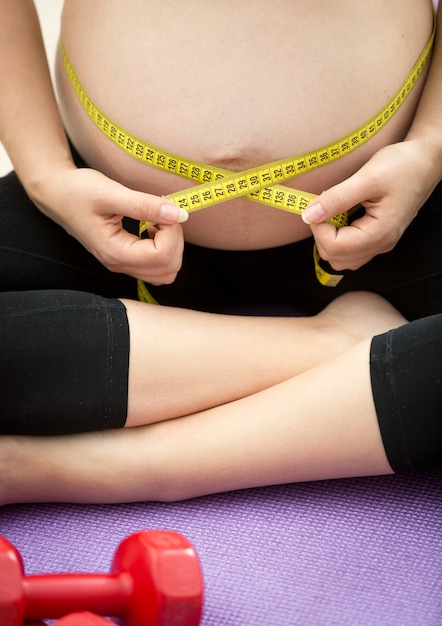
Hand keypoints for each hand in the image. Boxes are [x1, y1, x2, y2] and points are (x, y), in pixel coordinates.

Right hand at [35, 166, 188, 284]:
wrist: (56, 194)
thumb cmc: (78, 191)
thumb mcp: (112, 193)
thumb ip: (145, 205)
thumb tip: (179, 214)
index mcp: (115, 252)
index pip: (162, 256)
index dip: (172, 232)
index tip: (164, 207)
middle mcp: (119, 264)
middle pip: (168, 268)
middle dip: (175, 239)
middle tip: (162, 214)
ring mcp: (122, 265)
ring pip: (166, 271)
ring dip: (171, 246)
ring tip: (157, 221)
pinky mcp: (126, 259)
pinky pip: (157, 266)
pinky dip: (164, 249)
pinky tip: (153, 228)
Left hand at [301, 140, 438, 270]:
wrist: (425, 161)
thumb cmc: (402, 166)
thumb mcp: (367, 178)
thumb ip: (336, 198)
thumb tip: (309, 215)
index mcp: (379, 234)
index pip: (334, 247)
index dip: (318, 228)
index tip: (316, 205)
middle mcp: (381, 244)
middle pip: (335, 258)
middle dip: (321, 234)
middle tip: (324, 208)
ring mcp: (380, 243)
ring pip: (341, 259)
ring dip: (329, 239)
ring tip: (334, 213)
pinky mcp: (378, 238)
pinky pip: (351, 251)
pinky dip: (339, 239)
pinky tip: (341, 218)